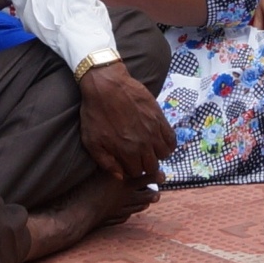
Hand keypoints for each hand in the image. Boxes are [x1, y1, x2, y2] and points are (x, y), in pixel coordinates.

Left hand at [74, 62, 172, 179]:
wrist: (106, 85)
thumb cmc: (95, 113)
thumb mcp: (91, 141)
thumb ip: (106, 162)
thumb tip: (120, 176)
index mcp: (126, 151)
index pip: (136, 173)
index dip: (131, 170)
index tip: (128, 164)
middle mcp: (143, 144)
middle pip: (152, 166)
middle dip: (145, 165)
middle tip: (138, 157)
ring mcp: (153, 131)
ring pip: (164, 155)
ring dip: (157, 155)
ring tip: (149, 149)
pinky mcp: (160, 118)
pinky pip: (172, 139)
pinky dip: (168, 144)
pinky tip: (159, 141)